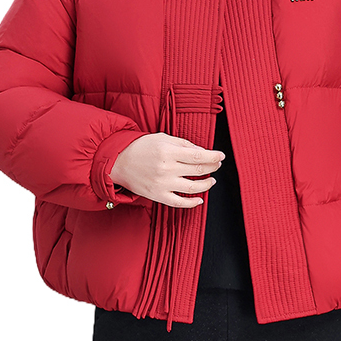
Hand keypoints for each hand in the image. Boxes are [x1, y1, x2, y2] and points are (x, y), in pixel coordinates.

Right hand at [109, 132, 224, 207]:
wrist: (118, 162)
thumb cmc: (141, 147)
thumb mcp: (162, 138)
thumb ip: (183, 144)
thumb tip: (203, 152)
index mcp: (168, 151)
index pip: (198, 156)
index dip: (213, 157)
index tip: (221, 156)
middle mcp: (166, 169)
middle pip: (198, 171)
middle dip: (212, 168)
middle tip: (217, 165)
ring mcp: (163, 184)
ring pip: (193, 188)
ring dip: (207, 184)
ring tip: (211, 180)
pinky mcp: (158, 196)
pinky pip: (179, 203)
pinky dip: (192, 203)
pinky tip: (200, 199)